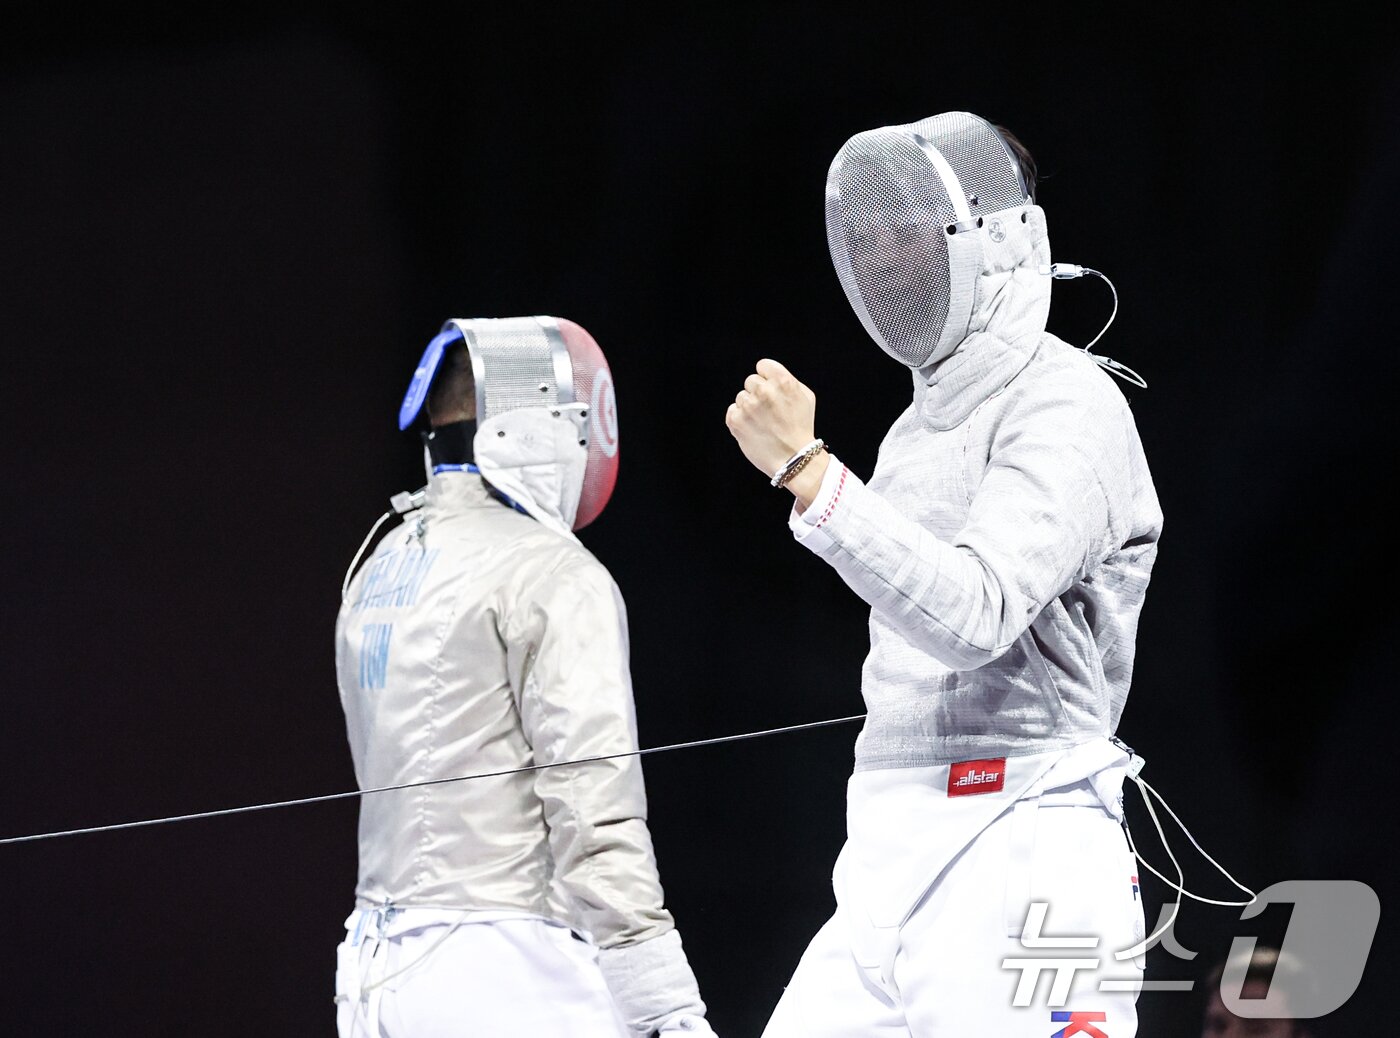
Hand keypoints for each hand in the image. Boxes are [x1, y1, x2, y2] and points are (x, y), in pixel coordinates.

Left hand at [724, 358, 817, 476]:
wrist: (793, 459)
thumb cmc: (801, 427)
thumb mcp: (805, 397)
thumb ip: (787, 380)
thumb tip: (769, 375)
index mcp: (783, 381)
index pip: (763, 365)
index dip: (767, 378)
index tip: (771, 390)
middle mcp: (764, 391)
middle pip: (751, 381)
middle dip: (758, 393)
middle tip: (769, 411)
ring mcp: (748, 406)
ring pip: (741, 396)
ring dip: (749, 407)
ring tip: (762, 422)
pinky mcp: (735, 420)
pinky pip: (732, 411)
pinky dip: (740, 419)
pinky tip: (753, 428)